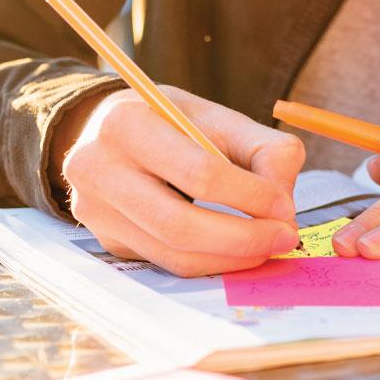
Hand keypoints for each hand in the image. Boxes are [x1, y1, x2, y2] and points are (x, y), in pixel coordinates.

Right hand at [51, 86, 305, 275]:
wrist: (100, 130)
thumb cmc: (166, 122)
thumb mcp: (215, 117)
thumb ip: (262, 150)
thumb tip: (283, 209)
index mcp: (127, 125)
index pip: (198, 172)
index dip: (249, 195)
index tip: (284, 206)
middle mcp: (98, 169)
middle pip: (179, 225)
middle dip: (242, 239)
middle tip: (284, 239)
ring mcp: (95, 211)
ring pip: (172, 254)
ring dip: (229, 259)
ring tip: (265, 248)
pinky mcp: (106, 239)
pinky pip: (165, 261)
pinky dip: (208, 262)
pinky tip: (232, 250)